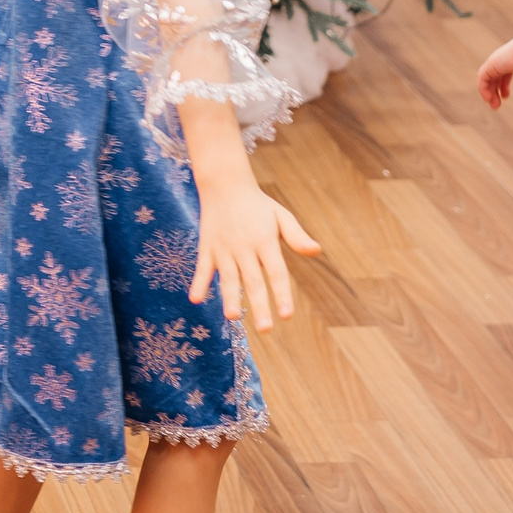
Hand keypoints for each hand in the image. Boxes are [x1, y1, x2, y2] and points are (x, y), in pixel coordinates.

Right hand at [189, 180, 319, 330]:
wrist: (224, 183)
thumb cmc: (258, 204)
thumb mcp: (280, 216)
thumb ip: (296, 236)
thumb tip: (317, 251)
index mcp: (265, 240)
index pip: (276, 272)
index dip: (282, 294)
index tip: (287, 315)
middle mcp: (244, 246)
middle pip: (253, 280)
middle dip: (259, 305)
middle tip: (265, 329)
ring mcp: (224, 247)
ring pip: (228, 277)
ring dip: (229, 297)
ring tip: (233, 318)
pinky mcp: (207, 247)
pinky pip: (202, 267)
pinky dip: (199, 282)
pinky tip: (196, 299)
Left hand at [477, 36, 512, 107]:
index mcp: (512, 59)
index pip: (503, 73)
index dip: (503, 86)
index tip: (505, 97)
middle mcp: (502, 59)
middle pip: (493, 77)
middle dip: (494, 91)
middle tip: (496, 105)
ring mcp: (495, 61)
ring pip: (486, 79)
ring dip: (488, 93)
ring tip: (494, 106)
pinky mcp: (491, 65)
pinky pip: (482, 79)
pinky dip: (483, 90)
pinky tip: (488, 99)